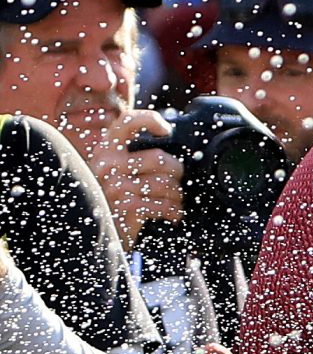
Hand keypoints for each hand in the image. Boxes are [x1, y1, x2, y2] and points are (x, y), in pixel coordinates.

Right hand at [69, 107, 183, 248]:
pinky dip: (173, 211)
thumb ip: (131, 158)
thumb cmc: (109, 200)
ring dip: (177, 195)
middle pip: (160, 158)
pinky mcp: (126, 206)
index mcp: (106, 149)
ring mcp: (116, 184)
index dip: (150, 120)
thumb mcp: (112, 173)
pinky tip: (172, 214)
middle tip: (177, 182)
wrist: (93, 232)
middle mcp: (108, 164)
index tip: (165, 130)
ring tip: (175, 201)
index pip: (127, 122)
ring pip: (165, 183)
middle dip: (177, 173)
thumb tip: (167, 149)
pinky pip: (162, 205)